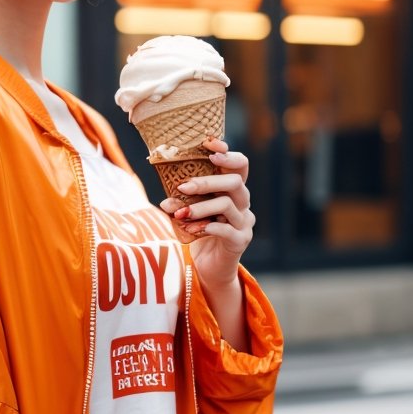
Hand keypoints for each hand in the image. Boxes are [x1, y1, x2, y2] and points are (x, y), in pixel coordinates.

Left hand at [161, 138, 254, 289]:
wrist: (208, 267)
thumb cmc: (198, 233)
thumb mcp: (187, 212)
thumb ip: (181, 201)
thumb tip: (167, 198)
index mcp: (232, 190)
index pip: (240, 165)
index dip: (228, 153)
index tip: (210, 146)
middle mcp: (243, 203)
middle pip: (234, 182)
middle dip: (207, 181)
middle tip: (183, 186)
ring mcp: (245, 222)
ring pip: (227, 205)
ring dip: (200, 207)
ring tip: (179, 213)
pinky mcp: (240, 240)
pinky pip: (225, 229)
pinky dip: (205, 227)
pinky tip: (189, 229)